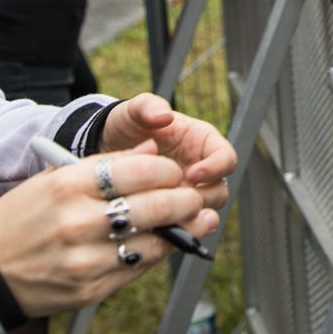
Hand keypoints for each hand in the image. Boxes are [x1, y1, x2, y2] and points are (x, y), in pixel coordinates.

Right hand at [0, 144, 218, 315]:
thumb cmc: (21, 218)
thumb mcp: (53, 179)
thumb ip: (106, 164)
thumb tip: (154, 149)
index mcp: (68, 185)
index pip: (140, 170)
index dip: (169, 169)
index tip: (177, 170)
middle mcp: (78, 222)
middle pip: (156, 205)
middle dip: (187, 198)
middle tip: (198, 194)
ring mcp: (86, 260)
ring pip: (154, 241)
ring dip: (184, 229)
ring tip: (198, 217)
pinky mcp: (91, 290)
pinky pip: (138, 268)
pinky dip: (158, 253)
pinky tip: (169, 242)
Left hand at [96, 93, 235, 211]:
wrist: (105, 148)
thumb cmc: (127, 125)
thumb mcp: (133, 111)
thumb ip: (148, 106)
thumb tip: (166, 114)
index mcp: (202, 142)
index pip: (226, 158)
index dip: (215, 168)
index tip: (191, 174)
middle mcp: (201, 169)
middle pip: (219, 190)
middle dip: (201, 198)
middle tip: (176, 199)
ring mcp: (187, 192)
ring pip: (203, 212)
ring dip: (188, 215)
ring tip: (163, 214)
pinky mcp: (173, 211)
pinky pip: (181, 224)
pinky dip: (173, 227)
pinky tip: (154, 225)